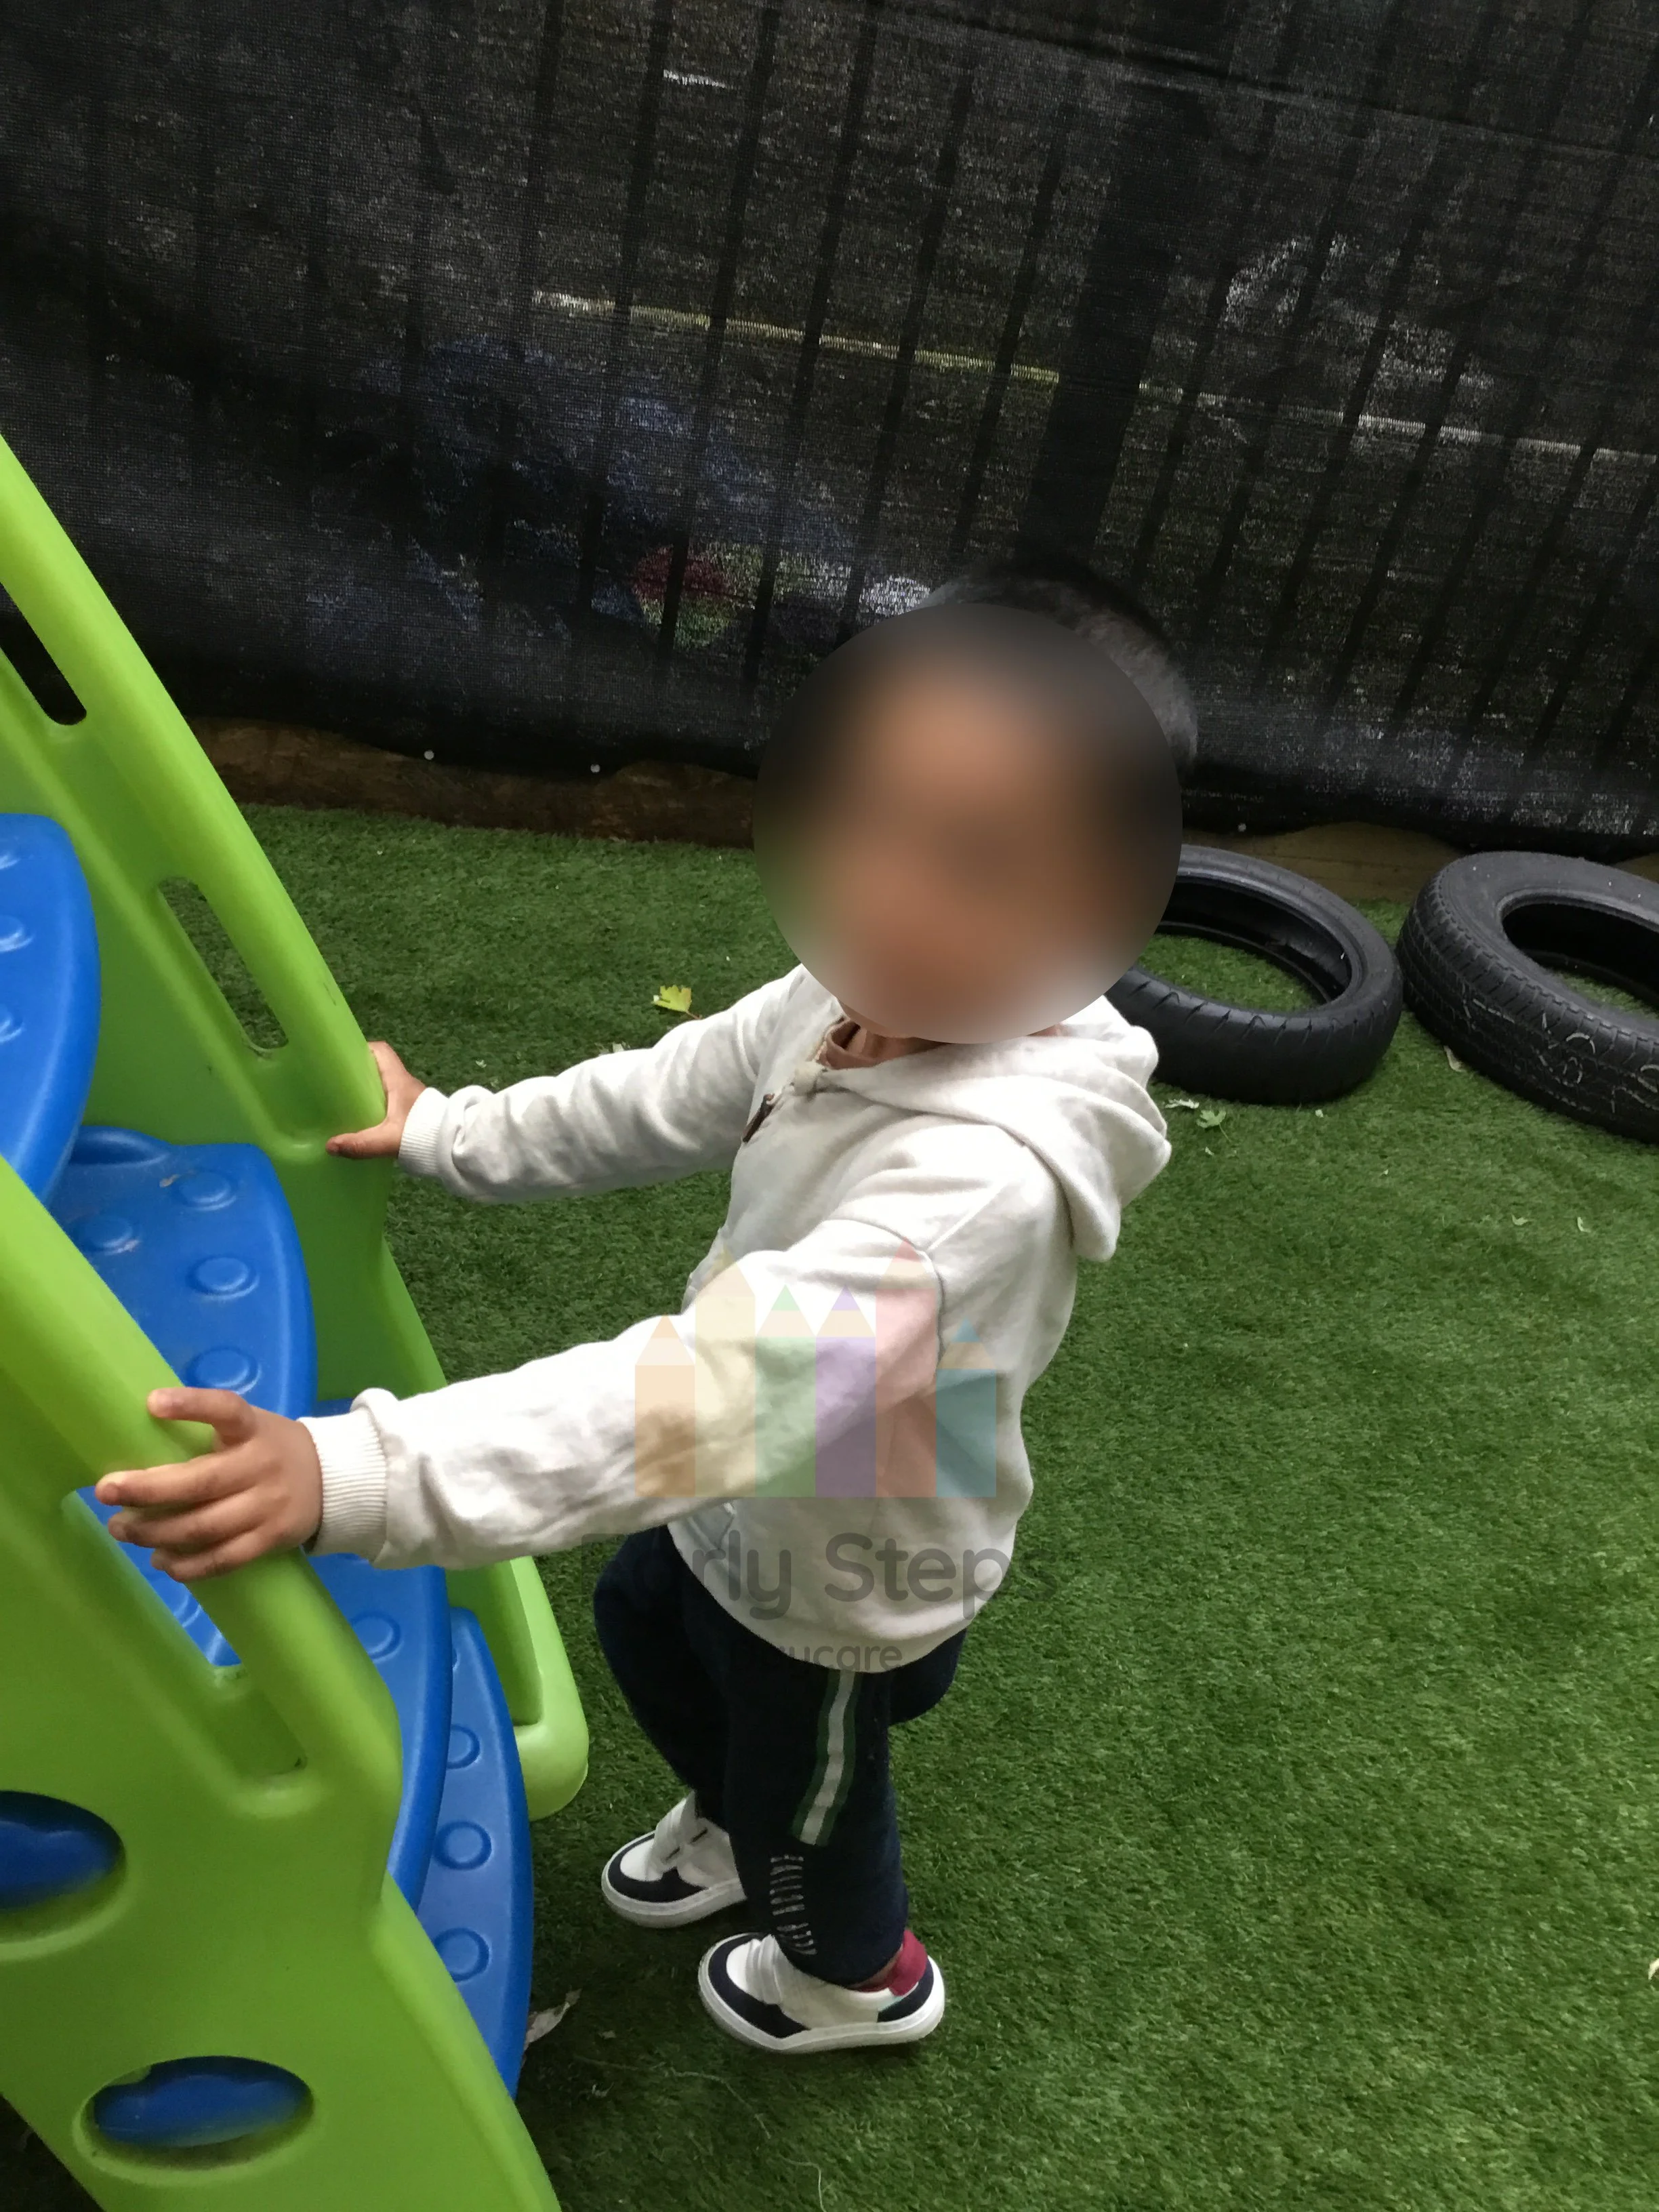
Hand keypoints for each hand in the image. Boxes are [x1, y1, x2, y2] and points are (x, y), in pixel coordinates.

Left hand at [96, 1388, 323, 1582]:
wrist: (333, 1480)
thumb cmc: (270, 1449)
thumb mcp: (250, 1427)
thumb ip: (208, 1434)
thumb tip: (139, 1448)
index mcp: (253, 1429)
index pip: (226, 1409)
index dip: (191, 1404)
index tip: (152, 1403)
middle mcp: (261, 1466)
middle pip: (200, 1483)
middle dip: (147, 1490)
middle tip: (105, 1491)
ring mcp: (268, 1506)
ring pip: (205, 1527)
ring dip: (156, 1532)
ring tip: (121, 1530)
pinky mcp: (271, 1539)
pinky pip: (224, 1558)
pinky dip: (188, 1565)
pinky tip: (161, 1562)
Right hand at [327, 1040, 426, 1158]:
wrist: (456, 1146)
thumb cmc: (423, 1134)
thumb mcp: (388, 1140)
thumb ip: (360, 1144)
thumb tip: (330, 1146)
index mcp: (398, 1080)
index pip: (381, 1051)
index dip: (362, 1049)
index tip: (343, 1058)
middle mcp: (405, 1084)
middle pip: (379, 1068)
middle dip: (359, 1074)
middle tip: (339, 1085)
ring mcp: (411, 1098)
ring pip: (386, 1086)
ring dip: (369, 1091)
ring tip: (348, 1104)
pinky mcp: (415, 1112)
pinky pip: (392, 1101)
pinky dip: (378, 1106)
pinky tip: (367, 1121)